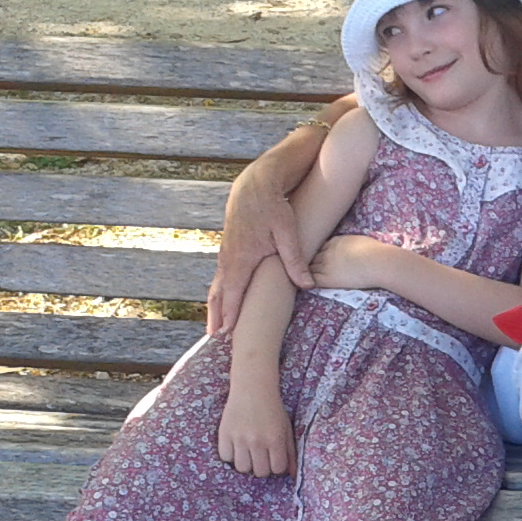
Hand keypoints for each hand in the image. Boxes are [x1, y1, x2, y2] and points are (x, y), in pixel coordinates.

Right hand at [206, 99, 356, 330]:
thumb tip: (307, 285)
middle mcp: (229, 257)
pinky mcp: (230, 246)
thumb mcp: (288, 231)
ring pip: (218, 283)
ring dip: (215, 304)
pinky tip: (221, 298)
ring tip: (214, 324)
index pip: (234, 292)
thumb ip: (296, 259)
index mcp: (242, 257)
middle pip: (220, 292)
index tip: (226, 332)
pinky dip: (219, 290)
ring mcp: (227, 251)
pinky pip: (221, 274)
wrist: (256, 182)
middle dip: (217, 315)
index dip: (230, 313)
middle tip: (214, 337)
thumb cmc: (274, 206)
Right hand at [216, 386, 294, 476]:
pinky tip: (236, 446)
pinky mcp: (224, 434)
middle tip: (260, 455)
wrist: (252, 388)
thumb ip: (290, 452)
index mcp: (275, 439)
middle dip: (262, 466)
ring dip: (246, 463)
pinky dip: (230, 455)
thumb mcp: (286, 428)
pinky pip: (226, 457)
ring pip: (242, 468)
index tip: (273, 458)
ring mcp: (239, 438)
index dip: (276, 465)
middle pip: (260, 472)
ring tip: (248, 452)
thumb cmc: (272, 409)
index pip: (277, 469)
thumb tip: (293, 475)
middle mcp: (257, 441)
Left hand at [308, 235, 403, 289]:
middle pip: (311, 256)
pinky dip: (305, 282)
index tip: (319, 259)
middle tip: (303, 267)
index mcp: (336, 241)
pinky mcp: (326, 278)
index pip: (321, 247)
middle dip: (308, 261)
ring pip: (308, 268)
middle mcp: (327, 252)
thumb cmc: (376, 252)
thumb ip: (353, 245)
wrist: (376, 262)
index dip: (319, 254)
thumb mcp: (362, 242)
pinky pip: (310, 280)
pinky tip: (301, 285)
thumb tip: (357, 250)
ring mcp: (325, 265)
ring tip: (297, 277)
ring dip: (304, 272)